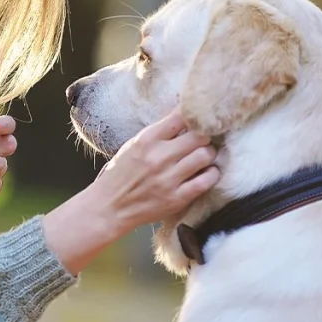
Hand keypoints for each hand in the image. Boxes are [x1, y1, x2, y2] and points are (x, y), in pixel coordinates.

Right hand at [43, 108, 217, 274]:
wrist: (109, 207)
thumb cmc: (120, 174)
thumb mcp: (133, 145)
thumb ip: (158, 133)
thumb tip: (182, 115)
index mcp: (146, 140)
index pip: (180, 117)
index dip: (194, 115)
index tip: (198, 118)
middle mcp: (158, 157)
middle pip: (199, 135)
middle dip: (204, 135)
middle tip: (203, 140)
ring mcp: (168, 179)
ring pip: (205, 156)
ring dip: (209, 154)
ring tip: (204, 156)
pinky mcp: (176, 198)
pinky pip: (206, 181)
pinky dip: (212, 174)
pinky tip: (207, 172)